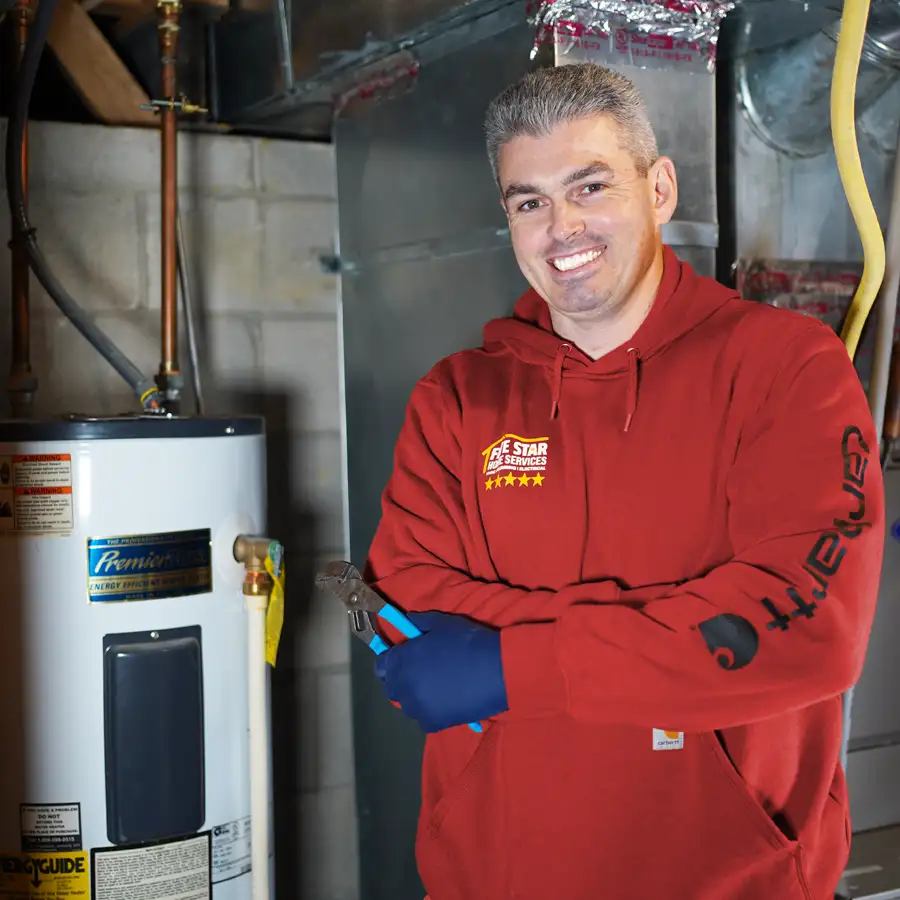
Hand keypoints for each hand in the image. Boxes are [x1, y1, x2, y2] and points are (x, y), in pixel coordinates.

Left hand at [374, 611, 508, 732]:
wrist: (497, 671)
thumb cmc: (467, 642)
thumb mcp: (441, 623)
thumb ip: (419, 622)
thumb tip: (408, 622)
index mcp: (401, 661)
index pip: (380, 665)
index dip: (391, 660)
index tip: (404, 656)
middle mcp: (403, 688)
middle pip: (392, 687)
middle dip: (401, 678)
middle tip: (421, 670)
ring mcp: (417, 709)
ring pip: (408, 704)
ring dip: (416, 695)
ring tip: (437, 686)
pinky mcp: (434, 724)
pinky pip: (425, 717)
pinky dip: (432, 710)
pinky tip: (447, 700)